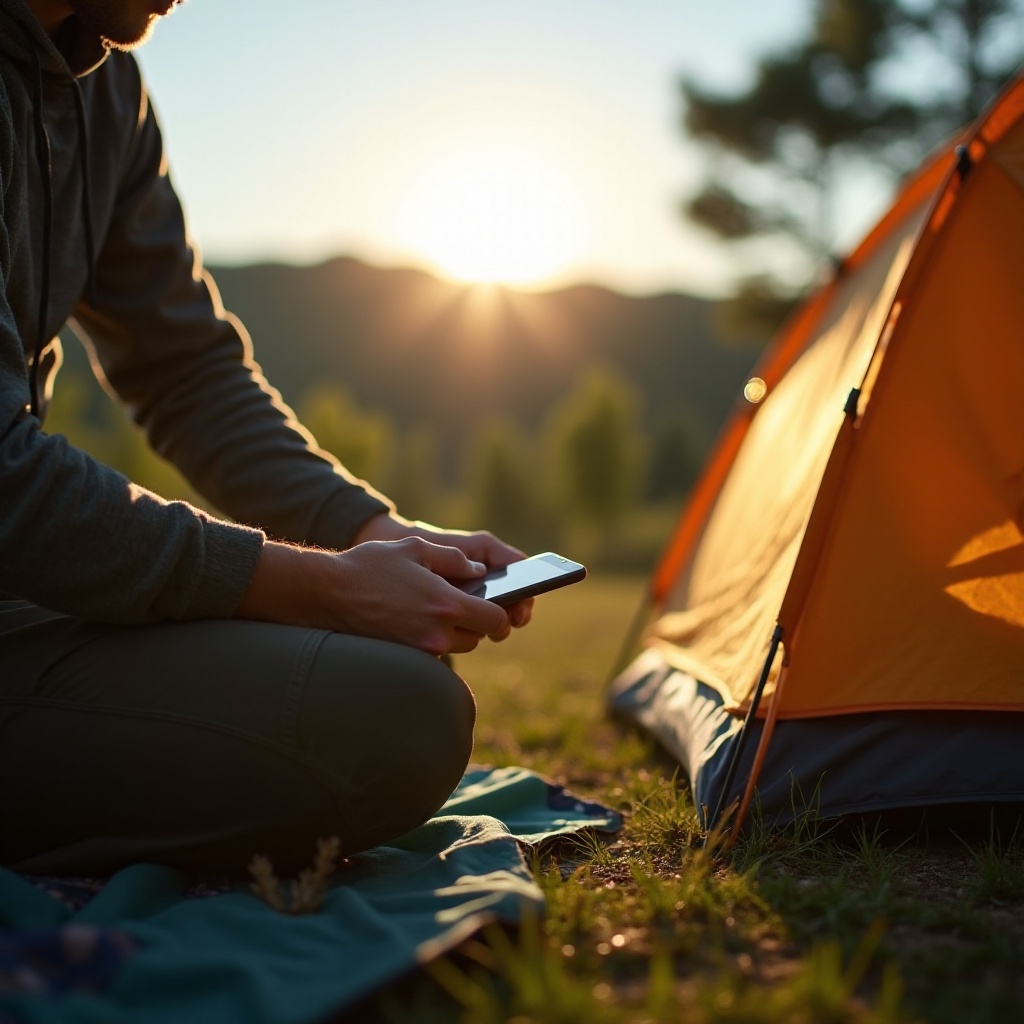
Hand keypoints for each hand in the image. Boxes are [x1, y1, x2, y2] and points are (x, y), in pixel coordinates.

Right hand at [236, 537, 511, 655]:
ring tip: (436, 610)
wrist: (325, 592)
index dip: (503, 616)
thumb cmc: (369, 565)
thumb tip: (477, 570)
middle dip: (474, 622)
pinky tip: (416, 620)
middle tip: (462, 605)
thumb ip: (453, 558)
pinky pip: (430, 653)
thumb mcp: (414, 548)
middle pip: (476, 637)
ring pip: (454, 647)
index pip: (495, 621)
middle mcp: (437, 633)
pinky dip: (431, 640)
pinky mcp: (401, 658)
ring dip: (453, 632)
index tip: (501, 612)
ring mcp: (418, 650)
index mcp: (446, 604)